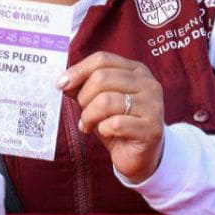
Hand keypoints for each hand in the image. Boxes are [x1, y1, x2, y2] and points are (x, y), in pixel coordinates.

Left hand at [59, 51, 164, 182]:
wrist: (137, 154)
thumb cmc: (115, 123)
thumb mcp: (97, 100)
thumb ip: (82, 86)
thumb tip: (62, 81)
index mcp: (136, 71)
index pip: (102, 59)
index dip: (78, 70)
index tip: (60, 84)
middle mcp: (148, 84)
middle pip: (101, 78)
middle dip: (83, 97)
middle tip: (83, 111)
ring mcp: (153, 106)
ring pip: (106, 101)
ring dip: (89, 115)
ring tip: (89, 124)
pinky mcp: (151, 129)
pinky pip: (115, 124)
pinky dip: (102, 129)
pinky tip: (104, 132)